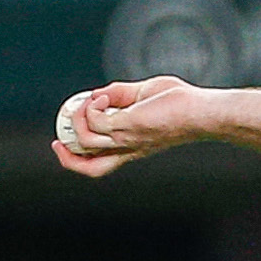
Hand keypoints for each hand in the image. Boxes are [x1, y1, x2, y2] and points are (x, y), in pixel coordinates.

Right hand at [53, 76, 202, 176]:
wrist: (202, 111)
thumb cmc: (182, 102)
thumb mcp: (144, 94)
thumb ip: (120, 94)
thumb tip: (97, 93)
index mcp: (132, 146)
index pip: (101, 162)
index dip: (79, 158)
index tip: (66, 142)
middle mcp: (127, 148)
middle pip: (90, 167)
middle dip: (68, 157)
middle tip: (58, 140)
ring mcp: (127, 139)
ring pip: (85, 141)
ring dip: (77, 119)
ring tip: (90, 101)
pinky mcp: (129, 126)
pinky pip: (96, 120)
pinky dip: (91, 107)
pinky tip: (103, 96)